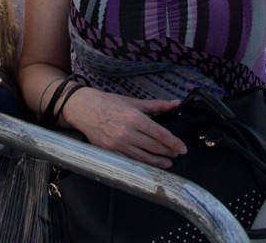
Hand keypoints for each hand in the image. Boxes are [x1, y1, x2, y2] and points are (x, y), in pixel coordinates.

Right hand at [62, 88, 185, 168]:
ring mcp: (118, 144)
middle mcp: (127, 133)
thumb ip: (156, 105)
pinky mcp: (110, 152)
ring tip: (167, 163)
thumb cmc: (108, 103)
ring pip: (143, 157)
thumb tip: (175, 103)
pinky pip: (130, 160)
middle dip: (168, 152)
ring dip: (158, 162)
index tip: (182, 148)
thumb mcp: (133, 101)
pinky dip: (141, 164)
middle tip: (177, 154)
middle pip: (154, 147)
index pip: (160, 134)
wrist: (84, 109)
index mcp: (134, 118)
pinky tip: (149, 164)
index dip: (173, 142)